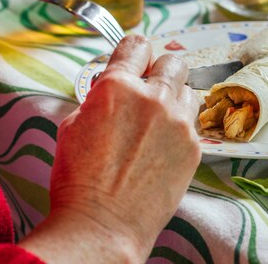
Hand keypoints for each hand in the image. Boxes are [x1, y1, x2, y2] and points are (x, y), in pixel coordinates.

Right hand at [19, 36, 200, 262]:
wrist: (104, 223)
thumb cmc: (80, 180)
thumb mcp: (73, 126)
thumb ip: (99, 99)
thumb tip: (112, 89)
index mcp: (117, 87)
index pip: (137, 45)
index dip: (135, 50)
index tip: (136, 57)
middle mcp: (153, 98)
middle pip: (173, 61)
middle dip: (161, 70)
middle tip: (150, 88)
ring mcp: (179, 122)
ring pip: (188, 90)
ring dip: (175, 98)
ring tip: (159, 121)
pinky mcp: (194, 146)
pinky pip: (192, 123)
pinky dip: (181, 127)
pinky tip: (164, 146)